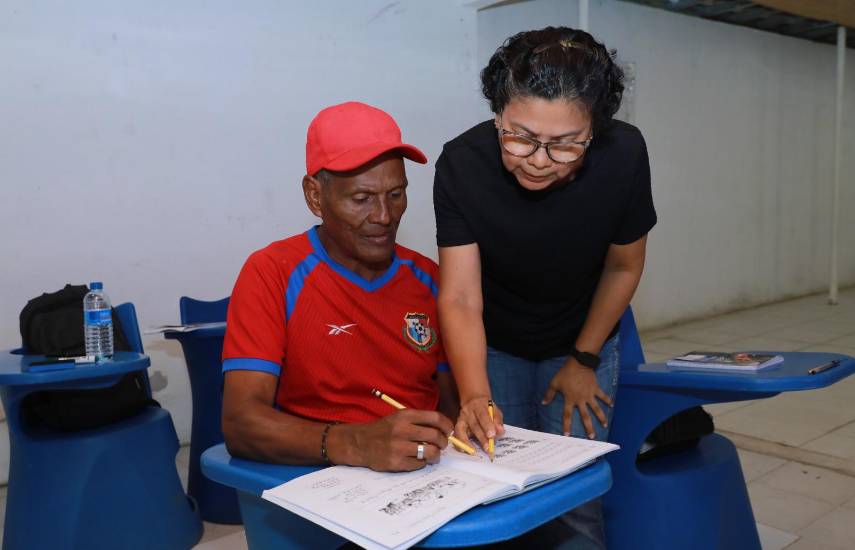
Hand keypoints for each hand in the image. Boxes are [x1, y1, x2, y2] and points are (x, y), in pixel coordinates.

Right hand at [333, 410, 453, 471]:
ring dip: (436, 455)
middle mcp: (402, 430)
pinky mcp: (396, 462)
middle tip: (442, 445)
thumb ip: (419, 421)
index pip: (435, 418)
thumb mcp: (399, 418)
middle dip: (444, 442)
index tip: (449, 431)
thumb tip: (444, 430)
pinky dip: (422, 463)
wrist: (360, 443)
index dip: (447, 425)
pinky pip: (419, 464)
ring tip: (433, 455)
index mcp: (405, 416)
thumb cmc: (384, 430)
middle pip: (435, 436)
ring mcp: (399, 447)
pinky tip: (417, 460)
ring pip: (431, 452)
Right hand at [455, 396, 504, 451]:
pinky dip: (459, 443)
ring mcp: (461, 418)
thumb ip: (498, 421)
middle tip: (487, 448)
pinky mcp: (457, 425)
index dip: (487, 425)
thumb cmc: (487, 408)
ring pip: (461, 430)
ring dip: (468, 442)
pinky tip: (465, 450)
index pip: (483, 415)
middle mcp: (468, 412)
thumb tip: (500, 431)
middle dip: (481, 438)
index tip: (492, 435)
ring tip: (474, 452)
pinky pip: (456, 435)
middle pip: (474, 425)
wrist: (473, 401)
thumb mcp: (494, 411)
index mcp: (479, 406)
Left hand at [542, 359, 611, 437]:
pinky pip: (603, 396)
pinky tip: (612, 405)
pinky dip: (608, 400)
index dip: (567, 425)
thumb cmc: (565, 373)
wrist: (579, 363)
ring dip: (601, 417)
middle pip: (585, 416)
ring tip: (605, 425)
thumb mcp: (554, 383)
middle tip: (592, 437)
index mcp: (570, 399)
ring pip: (596, 409)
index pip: (567, 415)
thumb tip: (543, 403)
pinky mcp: (596, 389)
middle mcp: (581, 400)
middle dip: (589, 427)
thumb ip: (549, 394)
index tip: (567, 435)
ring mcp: (589, 395)